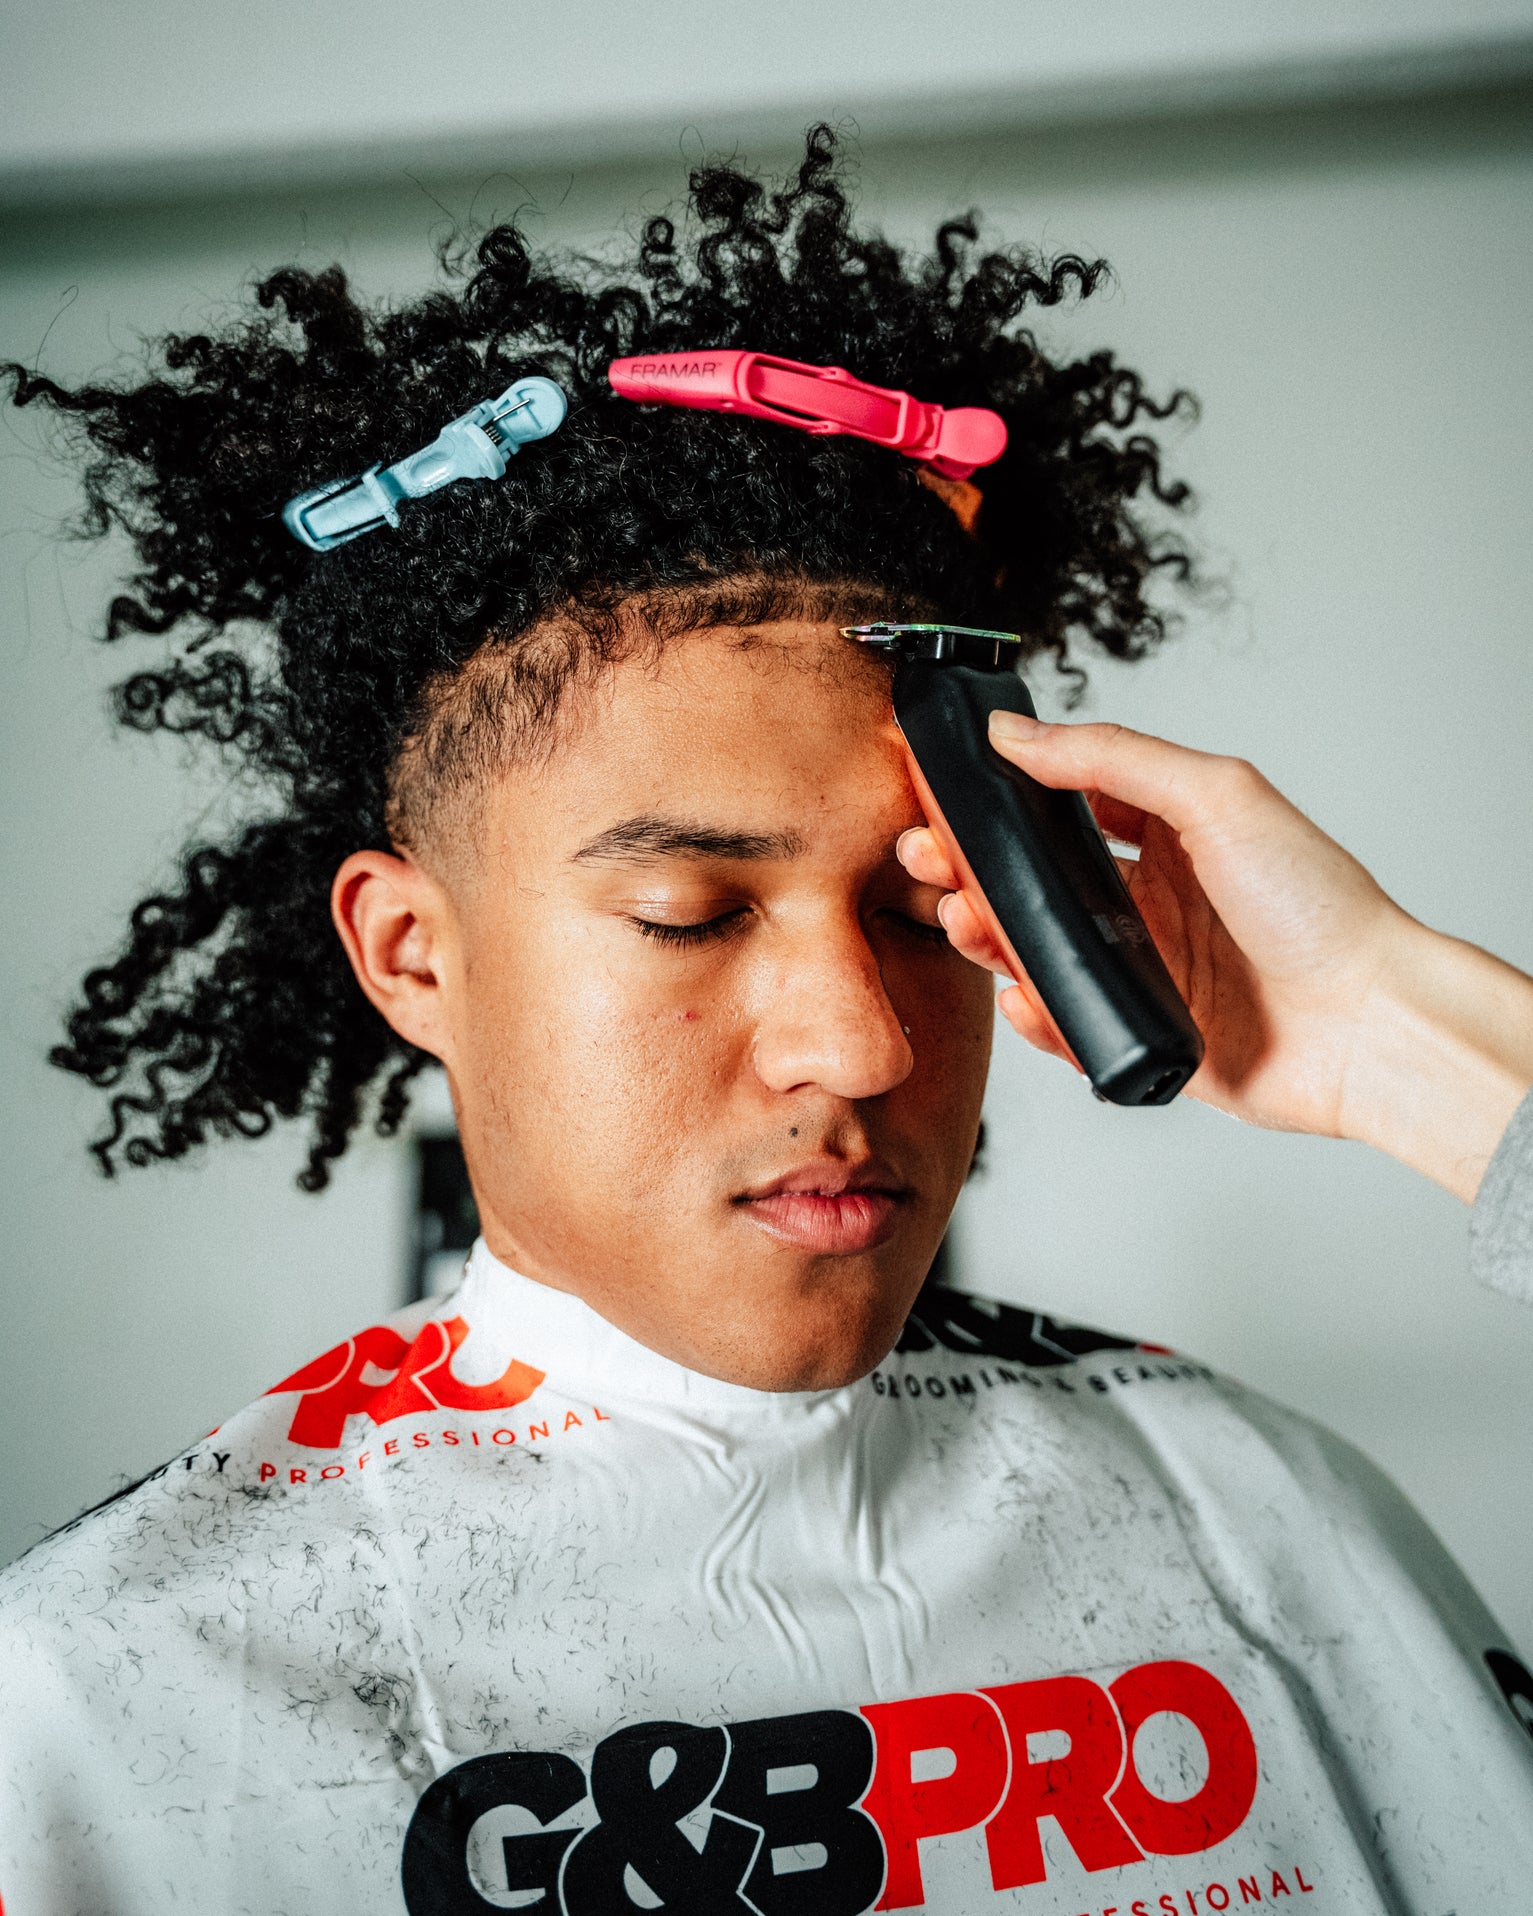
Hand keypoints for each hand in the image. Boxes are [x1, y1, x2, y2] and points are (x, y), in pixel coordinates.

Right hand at [897, 712, 1532, 1201]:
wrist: (1369, 1023)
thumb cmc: (1318, 906)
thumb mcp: (1215, 796)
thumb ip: (1110, 758)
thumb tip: (1017, 732)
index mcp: (1170, 835)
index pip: (1062, 805)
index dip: (1001, 796)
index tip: (944, 785)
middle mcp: (1151, 901)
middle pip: (1036, 881)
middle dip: (972, 867)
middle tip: (927, 856)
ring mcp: (1145, 971)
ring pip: (1039, 952)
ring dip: (989, 935)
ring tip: (963, 920)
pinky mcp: (1143, 1038)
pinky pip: (1068, 1025)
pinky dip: (1036, 1015)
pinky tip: (1024, 998)